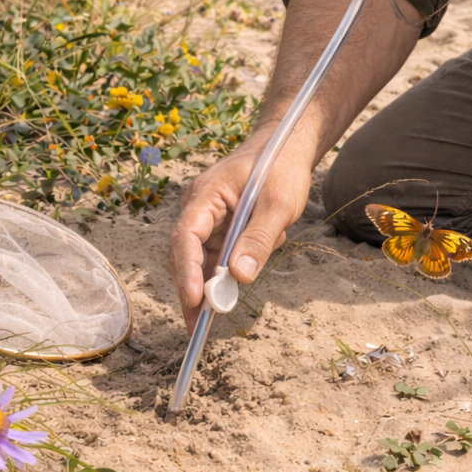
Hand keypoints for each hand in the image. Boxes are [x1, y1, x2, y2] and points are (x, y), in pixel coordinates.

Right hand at [167, 131, 312, 332]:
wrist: (286, 144)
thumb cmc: (281, 165)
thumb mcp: (279, 204)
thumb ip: (259, 238)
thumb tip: (237, 277)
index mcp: (206, 194)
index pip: (185, 236)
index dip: (187, 271)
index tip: (194, 300)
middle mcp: (199, 206)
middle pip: (185, 254)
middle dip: (193, 289)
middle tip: (199, 327)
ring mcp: (207, 216)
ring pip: (201, 259)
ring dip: (215, 281)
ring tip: (223, 308)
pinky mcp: (218, 225)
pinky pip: (217, 254)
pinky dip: (232, 266)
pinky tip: (258, 255)